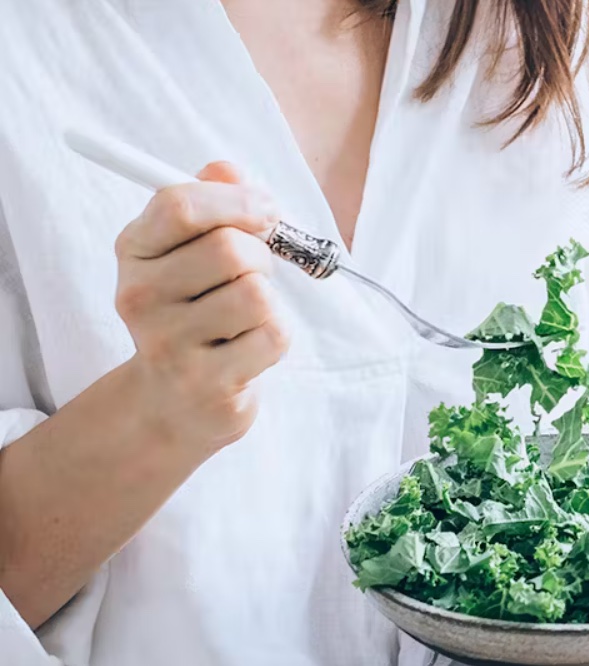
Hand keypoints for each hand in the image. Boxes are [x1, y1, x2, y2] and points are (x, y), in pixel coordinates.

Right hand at [114, 161, 287, 454]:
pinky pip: (274, 335)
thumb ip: (211, 202)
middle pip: (230, 250)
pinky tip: (247, 350)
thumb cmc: (195, 311)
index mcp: (134, 250)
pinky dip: (275, 337)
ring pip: (257, 294)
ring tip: (244, 317)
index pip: (180, 204)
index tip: (266, 211)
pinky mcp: (207, 384)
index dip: (237, 200)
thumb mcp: (191, 251)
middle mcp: (140, 296)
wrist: (173, 401)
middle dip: (260, 257)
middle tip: (252, 276)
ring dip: (269, 301)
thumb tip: (226, 168)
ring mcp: (169, 344)